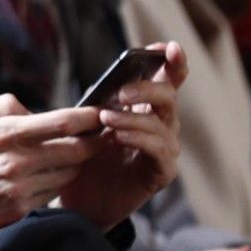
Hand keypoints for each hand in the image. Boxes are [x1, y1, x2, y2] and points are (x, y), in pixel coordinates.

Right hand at [0, 93, 101, 250]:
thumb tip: (31, 110)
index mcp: (3, 133)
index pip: (62, 122)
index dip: (88, 117)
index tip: (99, 113)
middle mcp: (17, 161)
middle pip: (76, 149)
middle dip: (92, 141)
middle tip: (98, 135)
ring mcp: (21, 189)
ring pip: (69, 172)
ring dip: (75, 163)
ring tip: (72, 155)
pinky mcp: (20, 210)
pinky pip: (53, 192)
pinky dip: (56, 182)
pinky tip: (48, 176)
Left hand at [59, 42, 186, 229]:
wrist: (78, 202)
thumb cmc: (82, 159)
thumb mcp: (84, 125)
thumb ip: (96, 103)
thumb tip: (102, 83)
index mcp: (145, 108)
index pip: (167, 79)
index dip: (172, 62)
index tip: (167, 48)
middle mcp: (160, 125)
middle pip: (169, 95)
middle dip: (147, 89)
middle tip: (121, 92)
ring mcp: (164, 149)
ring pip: (162, 123)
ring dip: (133, 117)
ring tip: (105, 118)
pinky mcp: (162, 172)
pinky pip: (159, 150)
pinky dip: (139, 139)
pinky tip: (118, 137)